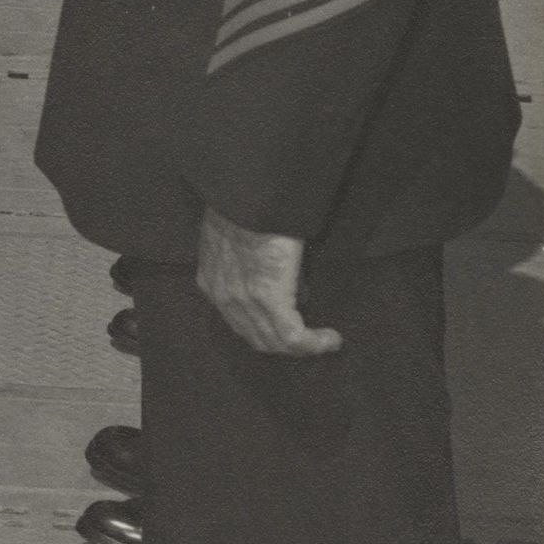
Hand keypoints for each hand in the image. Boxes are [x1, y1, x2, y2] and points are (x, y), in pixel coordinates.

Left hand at [197, 207, 343, 358]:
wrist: (249, 195)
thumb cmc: (248, 208)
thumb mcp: (239, 239)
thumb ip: (254, 265)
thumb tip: (289, 285)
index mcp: (212, 280)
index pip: (238, 320)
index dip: (264, 329)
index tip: (289, 326)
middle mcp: (222, 297)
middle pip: (255, 337)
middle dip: (283, 344)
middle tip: (310, 340)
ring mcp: (243, 301)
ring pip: (274, 341)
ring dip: (302, 347)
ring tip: (325, 340)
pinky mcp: (268, 299)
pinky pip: (292, 336)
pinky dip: (314, 342)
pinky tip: (331, 339)